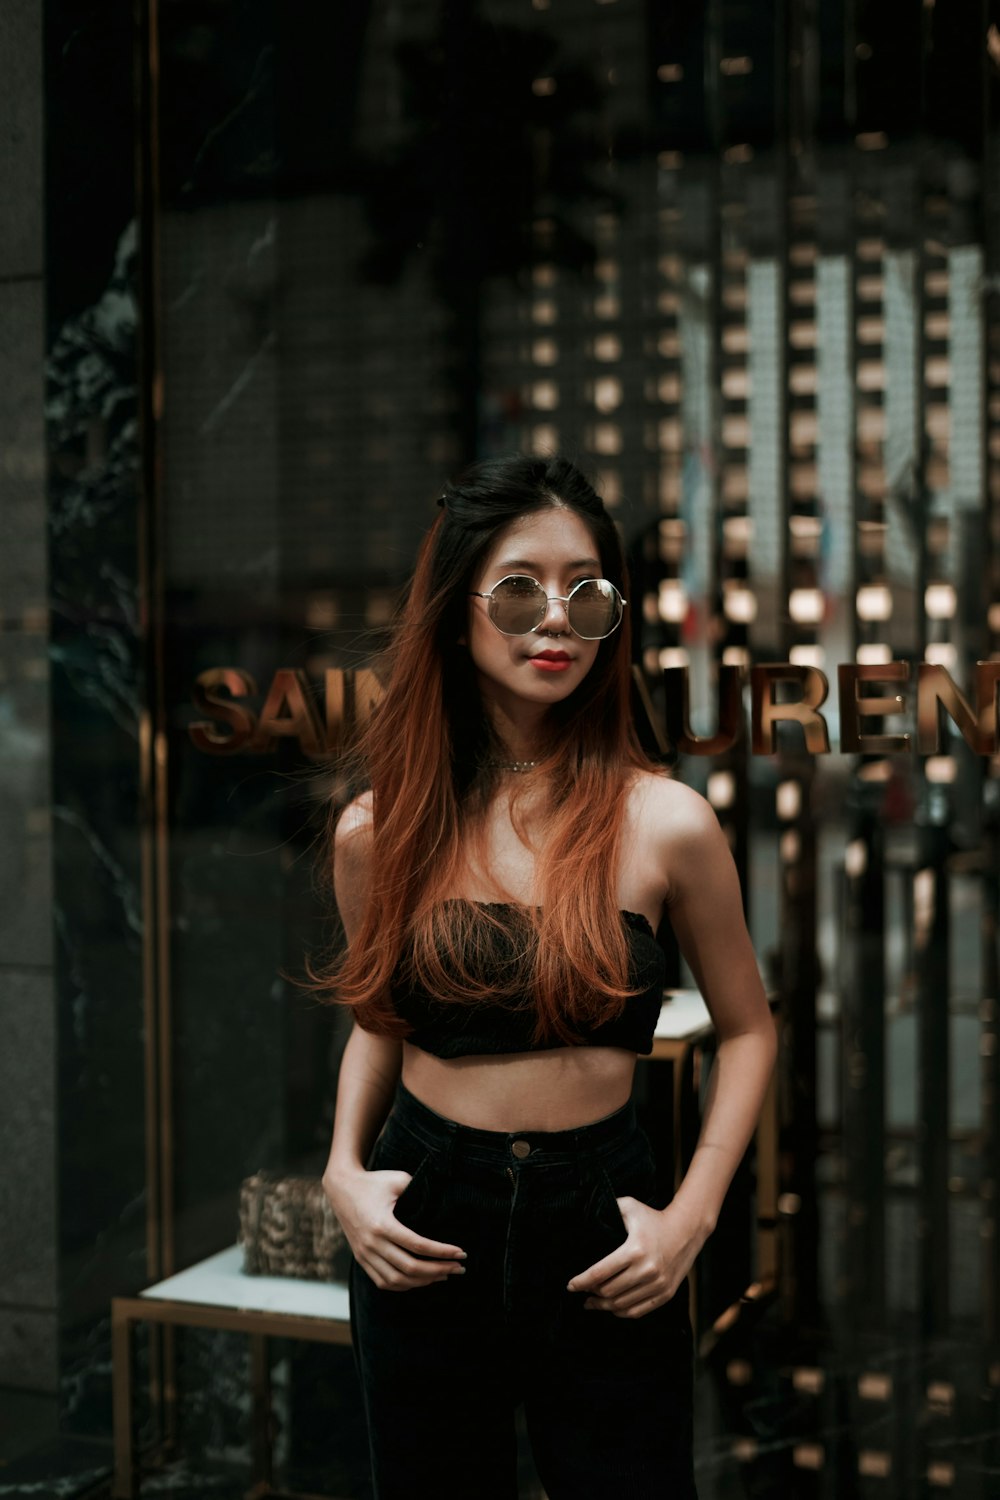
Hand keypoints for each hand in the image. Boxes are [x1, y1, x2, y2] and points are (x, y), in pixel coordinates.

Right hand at [323, 1166, 465, 1290]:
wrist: (341, 1188)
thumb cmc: (373, 1182)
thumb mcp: (397, 1179)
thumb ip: (419, 1189)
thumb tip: (441, 1201)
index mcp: (382, 1224)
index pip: (418, 1246)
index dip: (442, 1252)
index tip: (461, 1253)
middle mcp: (372, 1244)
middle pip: (410, 1267)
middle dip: (439, 1270)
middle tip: (459, 1268)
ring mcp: (364, 1254)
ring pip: (397, 1280)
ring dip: (423, 1281)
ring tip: (444, 1275)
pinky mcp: (361, 1259)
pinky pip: (383, 1281)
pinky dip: (404, 1285)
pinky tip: (421, 1280)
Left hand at [566, 1198, 705, 1318]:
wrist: (686, 1230)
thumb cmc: (653, 1218)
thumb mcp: (629, 1207)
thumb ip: (607, 1208)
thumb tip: (586, 1216)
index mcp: (634, 1250)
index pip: (600, 1273)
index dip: (581, 1282)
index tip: (570, 1286)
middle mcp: (647, 1270)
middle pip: (608, 1292)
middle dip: (590, 1293)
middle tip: (581, 1291)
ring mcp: (657, 1285)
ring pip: (621, 1305)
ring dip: (603, 1306)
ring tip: (591, 1302)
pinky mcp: (665, 1294)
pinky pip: (638, 1311)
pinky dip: (621, 1312)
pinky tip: (611, 1307)